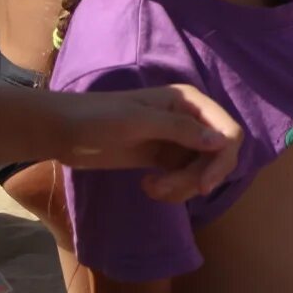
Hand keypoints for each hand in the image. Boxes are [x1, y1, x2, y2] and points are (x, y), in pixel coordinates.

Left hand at [53, 84, 244, 201]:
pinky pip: (184, 178)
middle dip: (196, 178)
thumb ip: (181, 130)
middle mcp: (190, 119)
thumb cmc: (99, 118)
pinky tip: (148, 187)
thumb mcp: (139, 122)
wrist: (64, 131)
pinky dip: (172, 189)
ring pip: (201, 171)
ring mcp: (178, 141)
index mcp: (190, 102)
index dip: (223, 160)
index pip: (228, 132)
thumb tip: (223, 142)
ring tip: (151, 189)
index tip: (204, 186)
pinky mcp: (164, 159)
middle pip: (218, 156)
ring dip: (181, 186)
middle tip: (165, 190)